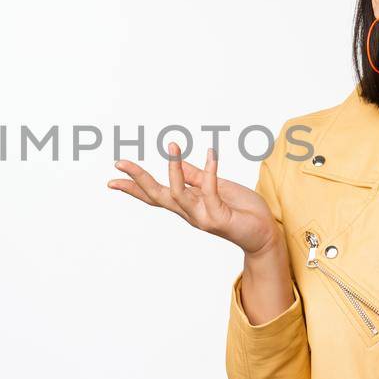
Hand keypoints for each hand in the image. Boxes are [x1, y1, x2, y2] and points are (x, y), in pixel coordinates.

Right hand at [107, 143, 279, 255]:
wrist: (266, 234)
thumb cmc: (244, 212)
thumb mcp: (218, 188)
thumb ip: (198, 178)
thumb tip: (182, 163)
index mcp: (188, 205)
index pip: (155, 196)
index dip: (134, 188)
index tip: (112, 179)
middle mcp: (190, 213)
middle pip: (156, 196)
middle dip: (137, 179)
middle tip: (120, 163)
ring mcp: (202, 217)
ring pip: (177, 194)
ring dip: (174, 168)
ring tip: (173, 144)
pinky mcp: (218, 218)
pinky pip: (209, 191)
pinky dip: (209, 171)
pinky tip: (211, 153)